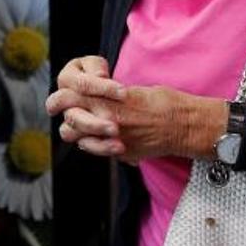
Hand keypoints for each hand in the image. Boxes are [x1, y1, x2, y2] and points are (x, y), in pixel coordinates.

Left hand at [47, 82, 227, 163]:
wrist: (183, 125)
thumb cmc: (163, 102)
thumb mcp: (132, 91)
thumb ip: (109, 97)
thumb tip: (96, 98)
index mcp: (107, 100)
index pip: (68, 96)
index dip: (61, 98)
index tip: (63, 97)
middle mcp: (105, 120)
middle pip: (68, 119)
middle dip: (66, 116)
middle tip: (69, 113)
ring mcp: (111, 139)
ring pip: (75, 138)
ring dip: (76, 132)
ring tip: (82, 128)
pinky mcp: (120, 153)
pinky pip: (94, 149)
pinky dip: (92, 144)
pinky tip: (99, 138)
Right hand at [48, 56, 126, 154]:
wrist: (112, 94)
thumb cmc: (100, 75)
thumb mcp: (98, 65)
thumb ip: (96, 68)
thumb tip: (99, 76)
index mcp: (68, 79)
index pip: (80, 84)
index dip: (101, 88)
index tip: (124, 93)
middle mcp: (65, 102)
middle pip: (70, 114)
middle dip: (92, 120)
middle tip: (115, 126)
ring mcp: (71, 120)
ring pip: (68, 132)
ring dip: (94, 133)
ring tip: (117, 135)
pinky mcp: (81, 136)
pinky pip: (84, 145)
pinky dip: (101, 147)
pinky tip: (120, 146)